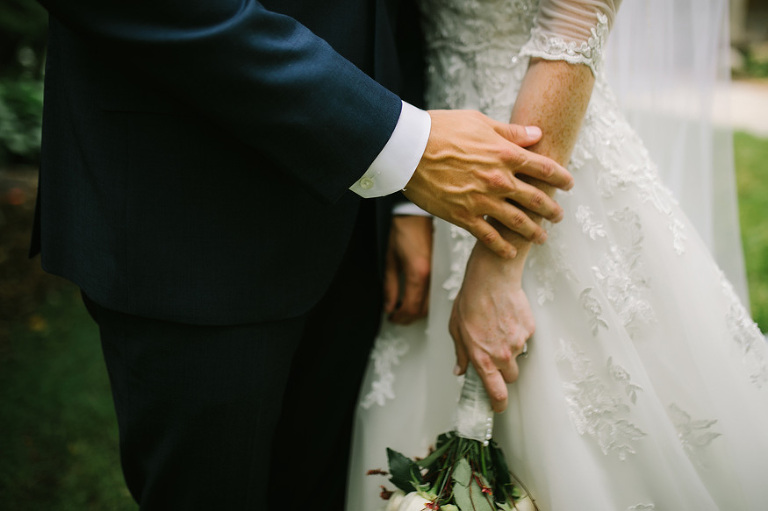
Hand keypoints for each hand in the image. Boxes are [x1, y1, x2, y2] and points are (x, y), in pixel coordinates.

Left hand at [384, 215, 432, 323]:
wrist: (418, 215)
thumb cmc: (403, 232)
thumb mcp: (391, 260)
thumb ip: (390, 287)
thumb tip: (388, 307)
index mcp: (417, 274)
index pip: (410, 307)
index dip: (399, 317)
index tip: (391, 318)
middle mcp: (432, 276)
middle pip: (422, 310)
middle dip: (407, 318)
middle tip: (395, 317)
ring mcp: (439, 274)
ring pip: (430, 305)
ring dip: (416, 312)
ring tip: (402, 309)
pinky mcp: (442, 271)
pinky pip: (435, 295)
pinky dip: (424, 302)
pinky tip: (414, 299)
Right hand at [403, 110, 573, 258]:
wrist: (408, 149)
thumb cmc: (441, 129)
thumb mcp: (479, 122)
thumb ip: (511, 132)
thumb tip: (537, 135)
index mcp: (505, 154)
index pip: (544, 168)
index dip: (560, 178)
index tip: (569, 185)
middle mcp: (499, 180)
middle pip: (536, 199)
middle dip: (551, 210)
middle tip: (558, 217)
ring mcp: (482, 200)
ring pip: (517, 221)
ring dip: (533, 232)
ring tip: (542, 238)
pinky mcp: (463, 216)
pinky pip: (488, 236)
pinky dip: (502, 247)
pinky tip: (511, 253)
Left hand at [449, 245, 534, 412]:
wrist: (491, 279)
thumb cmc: (470, 302)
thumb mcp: (456, 329)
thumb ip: (461, 353)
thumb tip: (460, 370)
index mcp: (481, 358)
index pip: (496, 392)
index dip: (498, 403)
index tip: (498, 407)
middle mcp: (501, 354)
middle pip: (511, 377)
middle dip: (504, 371)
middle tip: (495, 354)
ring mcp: (517, 343)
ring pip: (518, 356)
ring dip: (510, 349)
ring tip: (497, 327)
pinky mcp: (529, 329)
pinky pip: (525, 338)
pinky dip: (517, 332)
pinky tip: (507, 317)